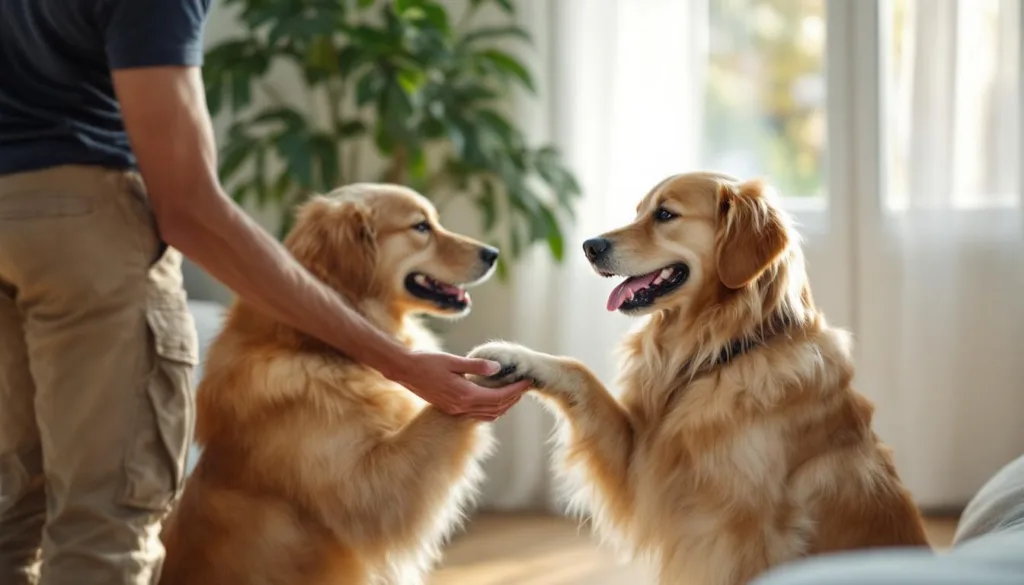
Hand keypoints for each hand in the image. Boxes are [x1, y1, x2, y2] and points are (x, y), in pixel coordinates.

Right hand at [385, 351, 530, 420]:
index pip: (498, 397)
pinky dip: (490, 409)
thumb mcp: (454, 360)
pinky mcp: (450, 408)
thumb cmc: (427, 361)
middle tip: (525, 386)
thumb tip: (498, 368)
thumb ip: (477, 366)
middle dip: (513, 398)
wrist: (405, 370)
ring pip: (487, 414)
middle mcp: (461, 406)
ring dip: (503, 406)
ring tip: (514, 393)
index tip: (527, 381)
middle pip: (496, 408)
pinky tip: (494, 399)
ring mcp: (455, 409)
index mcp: (465, 394)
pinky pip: (476, 414)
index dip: (515, 390)